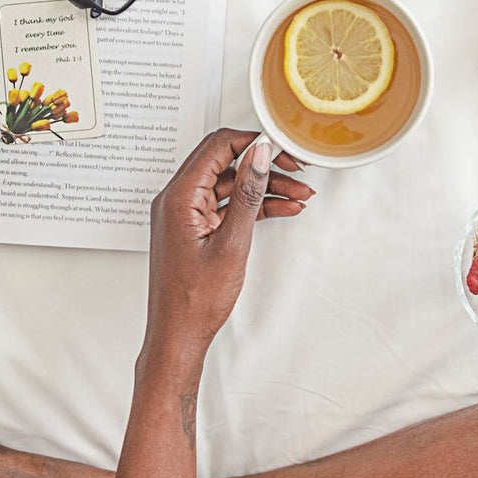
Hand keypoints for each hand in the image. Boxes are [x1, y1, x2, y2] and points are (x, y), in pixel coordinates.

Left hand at [143, 128, 311, 359]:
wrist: (179, 336)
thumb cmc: (195, 300)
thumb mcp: (231, 243)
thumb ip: (247, 194)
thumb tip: (258, 156)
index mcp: (178, 197)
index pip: (217, 147)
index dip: (253, 142)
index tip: (282, 148)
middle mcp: (178, 200)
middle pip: (225, 162)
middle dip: (264, 164)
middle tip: (297, 170)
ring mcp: (186, 214)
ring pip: (230, 184)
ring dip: (264, 187)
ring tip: (300, 194)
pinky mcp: (196, 228)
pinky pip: (228, 205)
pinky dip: (254, 206)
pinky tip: (283, 208)